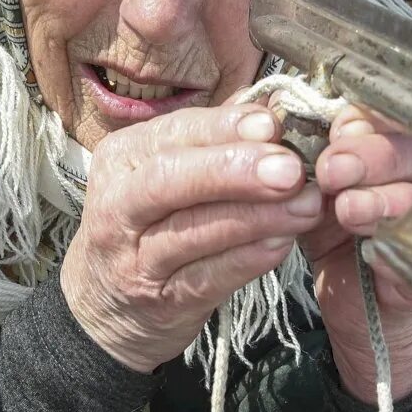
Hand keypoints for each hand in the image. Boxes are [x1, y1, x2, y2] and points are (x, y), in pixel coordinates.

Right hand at [59, 105, 323, 373]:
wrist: (106, 308)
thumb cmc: (151, 224)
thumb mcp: (167, 174)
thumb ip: (213, 140)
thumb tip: (273, 104)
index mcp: (122, 158)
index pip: (173, 133)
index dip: (224, 127)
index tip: (272, 124)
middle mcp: (118, 204)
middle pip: (171, 179)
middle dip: (235, 170)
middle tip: (291, 169)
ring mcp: (133, 258)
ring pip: (192, 231)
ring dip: (255, 218)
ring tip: (305, 206)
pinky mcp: (158, 301)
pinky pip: (206, 278)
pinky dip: (246, 261)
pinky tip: (282, 246)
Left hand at [303, 105, 411, 402]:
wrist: (356, 303)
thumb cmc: (336, 233)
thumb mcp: (316, 188)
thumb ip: (309, 153)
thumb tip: (285, 112)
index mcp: (398, 143)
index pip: (396, 115)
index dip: (368, 118)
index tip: (336, 128)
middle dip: (371, 155)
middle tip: (332, 169)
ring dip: (382, 200)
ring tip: (346, 209)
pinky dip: (398, 250)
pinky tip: (374, 254)